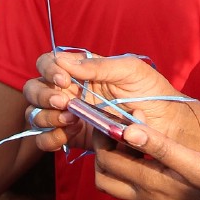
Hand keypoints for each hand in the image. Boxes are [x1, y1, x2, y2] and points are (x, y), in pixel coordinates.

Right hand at [22, 49, 199, 156]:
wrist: (165, 124)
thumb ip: (97, 65)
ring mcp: (69, 116)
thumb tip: (64, 60)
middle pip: (34, 89)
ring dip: (47, 116)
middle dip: (44, 95)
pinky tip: (70, 133)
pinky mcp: (72, 138)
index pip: (49, 63)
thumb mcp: (129, 69)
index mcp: (82, 70)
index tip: (65, 79)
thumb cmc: (151, 91)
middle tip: (65, 103)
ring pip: (36, 114)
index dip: (49, 69)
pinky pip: (45, 139)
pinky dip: (50, 137)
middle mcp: (70, 91)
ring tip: (72, 120)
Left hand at [94, 123, 199, 199]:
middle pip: (104, 177)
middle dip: (103, 150)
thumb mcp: (197, 163)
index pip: (107, 161)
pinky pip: (133, 186)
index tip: (114, 115)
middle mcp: (146, 197)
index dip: (104, 136)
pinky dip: (130, 167)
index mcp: (150, 185)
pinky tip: (149, 151)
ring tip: (133, 135)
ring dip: (116, 160)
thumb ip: (160, 146)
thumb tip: (128, 129)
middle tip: (119, 125)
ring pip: (117, 183)